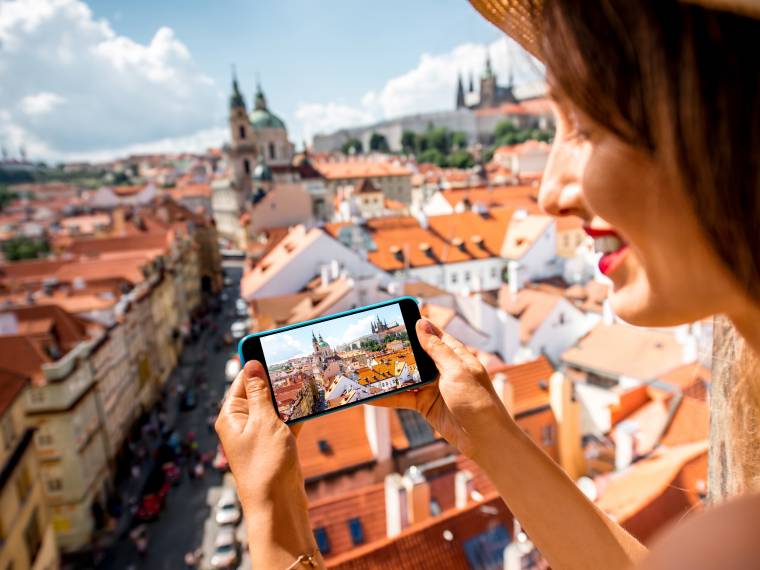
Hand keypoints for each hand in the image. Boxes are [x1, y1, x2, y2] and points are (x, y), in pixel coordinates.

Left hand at [215, 360, 303, 507]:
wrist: (278, 506)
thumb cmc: (265, 465)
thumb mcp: (263, 421)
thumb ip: (260, 392)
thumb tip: (251, 365)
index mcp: (231, 416)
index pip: (242, 381)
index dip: (256, 364)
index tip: (272, 347)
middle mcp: (243, 423)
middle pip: (260, 392)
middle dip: (277, 379)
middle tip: (296, 362)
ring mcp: (260, 435)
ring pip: (276, 406)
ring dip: (290, 396)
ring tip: (308, 378)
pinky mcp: (276, 444)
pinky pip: (287, 421)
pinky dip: (298, 413)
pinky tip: (312, 401)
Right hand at [372, 318, 511, 458]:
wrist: (484, 439)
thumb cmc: (478, 402)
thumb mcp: (457, 371)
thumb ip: (437, 349)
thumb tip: (421, 324)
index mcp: (454, 355)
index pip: (431, 334)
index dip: (415, 326)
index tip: (395, 319)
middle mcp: (442, 368)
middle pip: (414, 354)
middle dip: (395, 350)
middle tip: (372, 343)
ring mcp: (432, 386)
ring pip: (405, 376)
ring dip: (388, 374)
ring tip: (365, 368)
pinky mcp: (424, 404)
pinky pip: (402, 397)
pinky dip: (387, 397)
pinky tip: (370, 396)